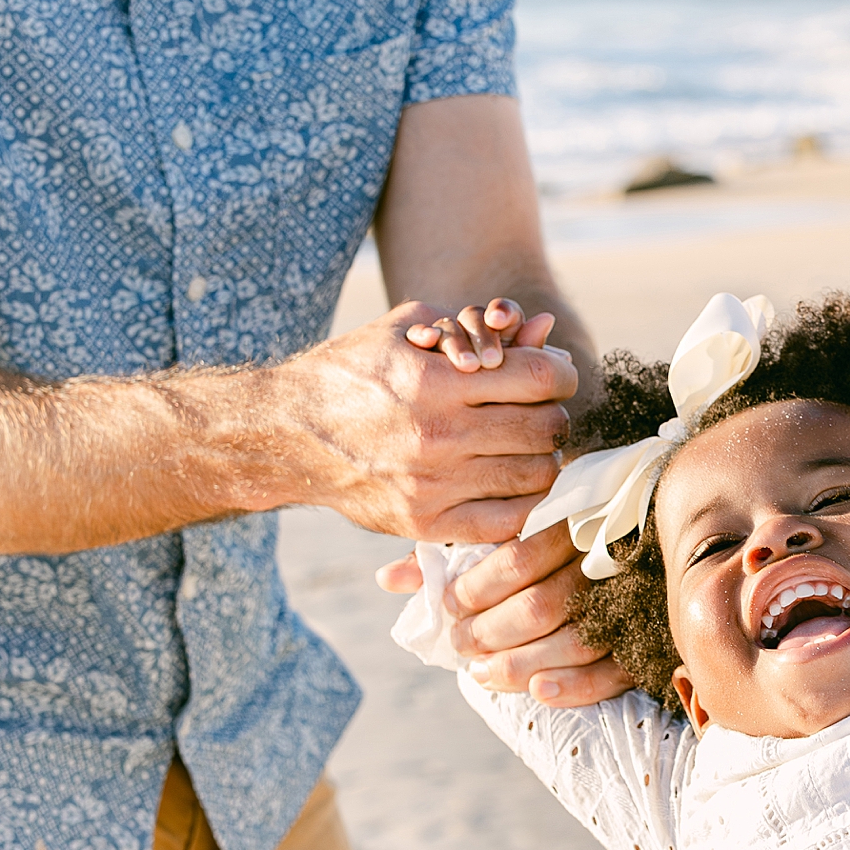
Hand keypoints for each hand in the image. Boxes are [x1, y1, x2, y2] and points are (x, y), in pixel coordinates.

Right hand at [277, 303, 576, 543]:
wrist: (289, 434)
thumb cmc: (355, 370)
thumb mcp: (408, 329)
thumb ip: (479, 327)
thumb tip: (544, 326)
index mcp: (434, 381)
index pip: (539, 377)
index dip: (560, 372)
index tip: (553, 374)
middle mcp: (436, 435)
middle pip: (545, 428)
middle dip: (553, 414)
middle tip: (540, 411)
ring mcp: (432, 485)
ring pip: (536, 477)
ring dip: (543, 459)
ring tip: (526, 446)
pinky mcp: (424, 523)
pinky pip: (507, 522)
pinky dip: (525, 504)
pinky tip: (514, 484)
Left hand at [374, 522, 634, 706]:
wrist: (635, 524)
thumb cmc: (546, 538)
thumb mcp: (498, 533)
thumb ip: (449, 554)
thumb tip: (388, 579)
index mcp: (568, 519)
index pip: (518, 558)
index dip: (476, 589)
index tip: (449, 605)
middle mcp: (602, 557)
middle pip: (540, 605)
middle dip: (489, 634)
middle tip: (460, 644)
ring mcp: (627, 598)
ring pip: (574, 640)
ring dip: (519, 665)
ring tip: (481, 673)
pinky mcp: (645, 637)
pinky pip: (615, 669)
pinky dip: (576, 687)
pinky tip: (536, 694)